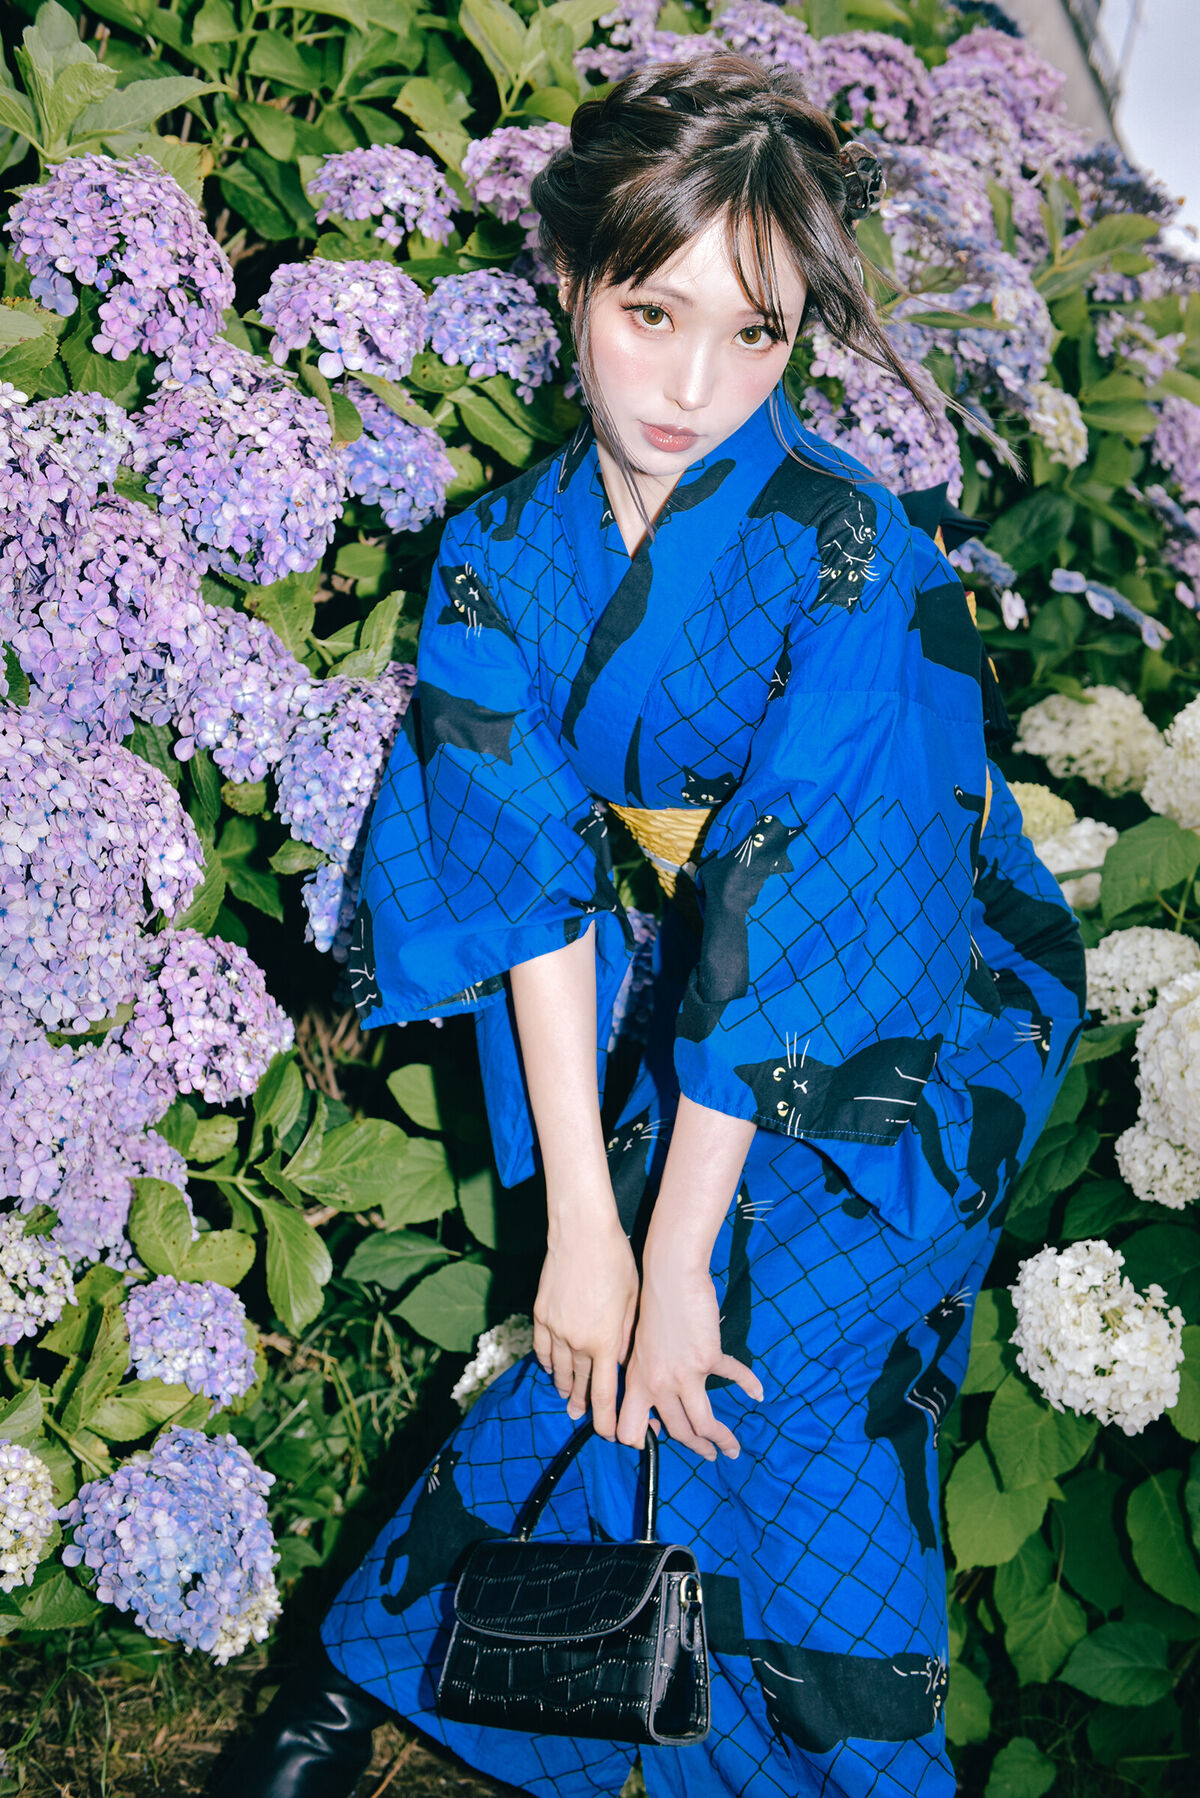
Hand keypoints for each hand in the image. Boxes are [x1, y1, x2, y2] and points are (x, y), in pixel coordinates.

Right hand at [532, 1207, 638, 1439]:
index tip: (610, 1435)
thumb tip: (622, 1362)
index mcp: (606, 1341)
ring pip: (557, 1370)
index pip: (603, 1394)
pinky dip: (546, 1363)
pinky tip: (550, 1368)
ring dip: (564, 1386)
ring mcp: (555, 1329)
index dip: (605, 1419)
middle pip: (578, 1385)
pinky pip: (541, 1349)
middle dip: (582, 1406)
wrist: (582, 1234)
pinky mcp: (540, 1314)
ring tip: (567, 1397)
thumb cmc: (617, 1262)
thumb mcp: (634, 1301)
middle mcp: (577, 1341)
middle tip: (584, 1418)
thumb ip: (628, 1337)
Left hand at [617, 1260, 762, 1461]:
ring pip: (704, 1424)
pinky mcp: (707, 1358)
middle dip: (697, 1448)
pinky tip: (757, 1392)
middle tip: (710, 1454)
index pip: (629, 1429)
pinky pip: (734, 1377)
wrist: (669, 1277)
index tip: (662, 1437)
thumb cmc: (653, 1305)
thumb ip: (642, 1372)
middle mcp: (657, 1384)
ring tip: (732, 1448)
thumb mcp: (637, 1345)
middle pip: (678, 1432)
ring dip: (721, 1440)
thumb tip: (655, 1395)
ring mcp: (683, 1374)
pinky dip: (749, 1385)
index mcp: (636, 1382)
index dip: (643, 1440)